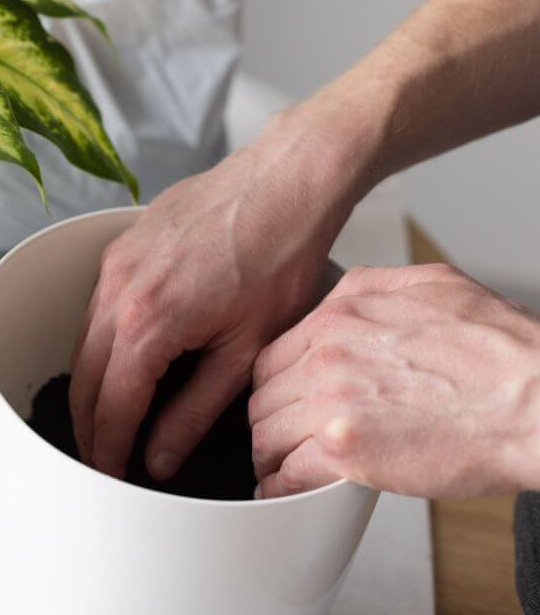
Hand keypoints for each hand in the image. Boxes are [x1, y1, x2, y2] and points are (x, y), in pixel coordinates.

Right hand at [69, 118, 368, 479]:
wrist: (286, 181)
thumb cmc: (281, 257)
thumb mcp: (246, 349)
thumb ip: (196, 411)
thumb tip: (159, 457)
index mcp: (148, 322)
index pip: (111, 407)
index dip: (109, 451)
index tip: (112, 478)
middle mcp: (118, 291)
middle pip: (83, 379)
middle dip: (89, 427)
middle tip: (103, 461)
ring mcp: (114, 264)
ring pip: (83, 342)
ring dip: (91, 386)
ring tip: (111, 420)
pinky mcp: (121, 247)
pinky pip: (95, 308)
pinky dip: (100, 344)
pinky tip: (123, 360)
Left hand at [250, 264, 539, 498]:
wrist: (539, 401)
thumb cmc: (502, 350)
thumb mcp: (434, 285)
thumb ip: (376, 287)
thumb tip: (346, 298)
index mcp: (341, 315)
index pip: (274, 355)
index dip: (275, 386)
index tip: (281, 403)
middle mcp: (327, 354)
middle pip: (264, 395)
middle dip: (270, 421)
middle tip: (280, 440)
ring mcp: (332, 401)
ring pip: (268, 434)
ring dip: (271, 456)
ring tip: (281, 470)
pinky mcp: (345, 449)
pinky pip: (288, 473)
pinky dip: (281, 487)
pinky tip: (286, 492)